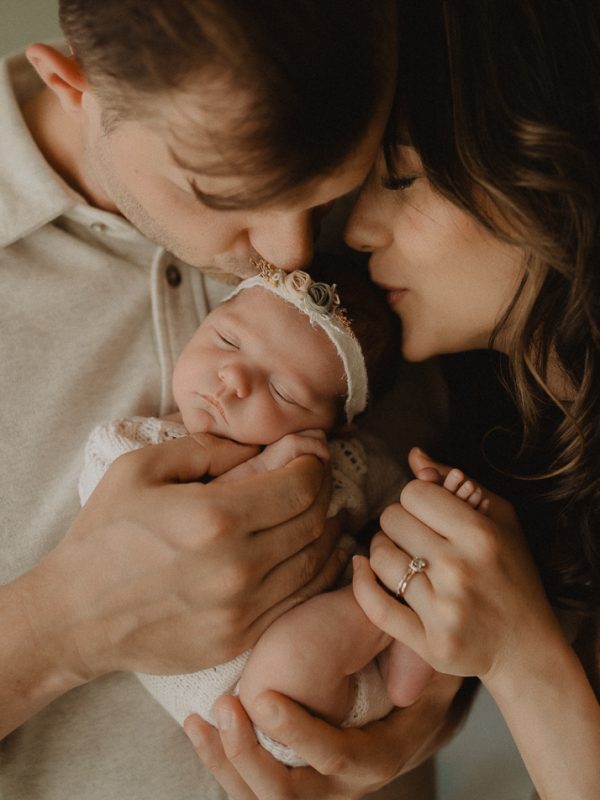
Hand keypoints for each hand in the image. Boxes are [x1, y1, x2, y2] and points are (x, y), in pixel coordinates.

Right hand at [23, 433, 344, 681]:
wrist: (74, 616)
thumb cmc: (105, 534)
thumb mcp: (141, 468)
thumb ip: (207, 448)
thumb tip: (262, 445)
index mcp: (214, 518)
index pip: (301, 487)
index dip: (313, 465)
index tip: (307, 456)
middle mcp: (237, 567)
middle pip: (314, 522)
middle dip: (321, 493)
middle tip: (311, 480)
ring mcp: (241, 610)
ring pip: (315, 562)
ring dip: (326, 530)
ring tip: (318, 511)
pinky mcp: (239, 638)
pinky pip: (299, 599)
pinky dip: (317, 570)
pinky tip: (312, 551)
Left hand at [184, 671, 462, 799]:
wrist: (414, 711)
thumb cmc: (422, 680)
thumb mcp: (433, 668)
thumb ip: (417, 663)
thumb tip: (400, 689)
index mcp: (379, 755)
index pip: (336, 758)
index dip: (299, 734)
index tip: (263, 698)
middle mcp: (346, 784)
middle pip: (289, 795)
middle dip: (249, 755)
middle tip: (225, 705)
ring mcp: (318, 786)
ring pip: (263, 798)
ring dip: (227, 763)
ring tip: (200, 722)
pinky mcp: (296, 777)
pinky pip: (253, 787)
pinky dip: (222, 762)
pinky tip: (200, 729)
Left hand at [352, 448, 557, 682]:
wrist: (527, 648)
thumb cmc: (513, 574)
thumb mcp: (500, 519)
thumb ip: (456, 483)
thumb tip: (414, 456)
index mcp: (480, 534)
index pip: (413, 493)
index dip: (415, 499)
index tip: (427, 513)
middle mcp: (460, 569)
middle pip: (392, 521)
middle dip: (398, 524)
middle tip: (414, 536)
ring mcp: (444, 609)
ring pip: (379, 558)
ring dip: (383, 552)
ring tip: (401, 556)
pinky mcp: (429, 643)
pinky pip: (375, 606)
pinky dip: (361, 583)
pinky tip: (363, 569)